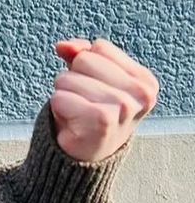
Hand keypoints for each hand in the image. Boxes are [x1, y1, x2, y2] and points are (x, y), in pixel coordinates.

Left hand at [51, 38, 158, 162]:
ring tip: (78, 114)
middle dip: (74, 79)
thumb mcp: (89, 78)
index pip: (99, 47)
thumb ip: (79, 54)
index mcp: (145, 80)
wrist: (85, 157)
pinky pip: (60, 98)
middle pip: (84, 60)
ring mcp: (125, 107)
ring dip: (64, 95)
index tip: (96, 90)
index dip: (86, 65)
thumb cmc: (89, 113)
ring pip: (68, 78)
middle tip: (85, 104)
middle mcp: (142, 93)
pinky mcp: (103, 120)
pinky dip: (58, 108)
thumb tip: (62, 45)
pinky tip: (72, 124)